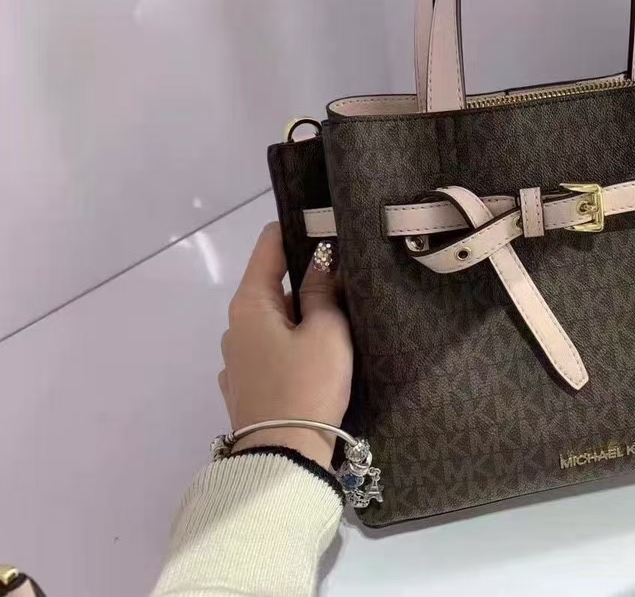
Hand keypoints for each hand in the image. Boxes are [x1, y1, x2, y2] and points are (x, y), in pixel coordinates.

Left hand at [219, 224, 352, 468]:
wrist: (283, 458)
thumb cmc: (307, 386)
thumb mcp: (327, 332)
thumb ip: (323, 291)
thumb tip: (321, 261)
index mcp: (249, 304)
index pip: (268, 245)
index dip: (299, 230)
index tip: (331, 227)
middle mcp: (235, 326)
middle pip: (272, 284)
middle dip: (307, 277)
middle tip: (350, 277)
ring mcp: (236, 359)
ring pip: (275, 320)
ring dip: (302, 315)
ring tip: (342, 319)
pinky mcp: (247, 387)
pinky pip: (273, 351)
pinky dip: (293, 345)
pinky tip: (318, 359)